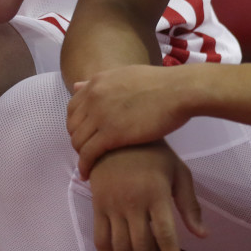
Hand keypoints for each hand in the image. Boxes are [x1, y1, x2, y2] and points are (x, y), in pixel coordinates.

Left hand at [68, 64, 190, 177]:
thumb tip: (77, 85)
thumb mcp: (124, 75)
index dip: (76, 125)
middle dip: (78, 140)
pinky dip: (84, 166)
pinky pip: (88, 154)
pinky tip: (87, 175)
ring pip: (77, 141)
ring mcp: (101, 114)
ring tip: (89, 164)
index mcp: (96, 82)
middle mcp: (93, 96)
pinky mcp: (112, 133)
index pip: (72, 108)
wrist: (178, 90)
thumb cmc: (160, 84)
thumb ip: (101, 83)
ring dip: (80, 155)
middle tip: (87, 152)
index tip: (85, 136)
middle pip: (72, 126)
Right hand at [89, 144, 206, 250]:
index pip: (165, 236)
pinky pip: (100, 237)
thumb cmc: (153, 151)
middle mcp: (133, 202)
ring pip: (120, 247)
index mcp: (156, 194)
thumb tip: (203, 235)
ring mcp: (112, 205)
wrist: (116, 132)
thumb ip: (190, 205)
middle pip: (141, 247)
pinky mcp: (98, 204)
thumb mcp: (178, 171)